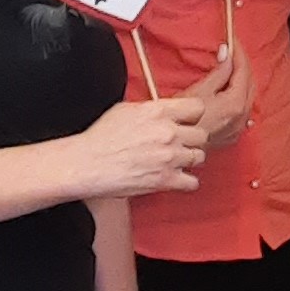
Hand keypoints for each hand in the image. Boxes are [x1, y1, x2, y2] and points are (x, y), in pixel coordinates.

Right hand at [71, 97, 209, 198]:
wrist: (87, 164)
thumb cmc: (100, 138)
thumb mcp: (124, 110)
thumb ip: (151, 109)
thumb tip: (163, 111)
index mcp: (158, 112)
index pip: (197, 108)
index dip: (192, 116)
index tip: (185, 122)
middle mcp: (168, 132)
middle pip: (201, 134)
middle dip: (190, 140)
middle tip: (178, 144)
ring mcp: (170, 157)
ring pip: (199, 157)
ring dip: (188, 160)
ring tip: (173, 161)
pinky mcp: (166, 180)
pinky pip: (193, 181)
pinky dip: (185, 181)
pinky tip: (173, 178)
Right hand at [186, 45, 253, 149]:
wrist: (175, 147)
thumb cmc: (181, 120)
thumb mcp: (198, 91)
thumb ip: (218, 72)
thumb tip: (227, 54)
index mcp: (236, 103)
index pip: (243, 70)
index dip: (239, 52)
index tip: (232, 39)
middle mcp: (242, 116)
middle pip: (249, 83)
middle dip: (242, 64)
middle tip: (232, 50)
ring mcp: (239, 128)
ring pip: (248, 97)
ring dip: (241, 80)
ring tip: (231, 67)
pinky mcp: (232, 135)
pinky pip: (243, 111)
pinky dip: (240, 97)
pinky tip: (233, 93)